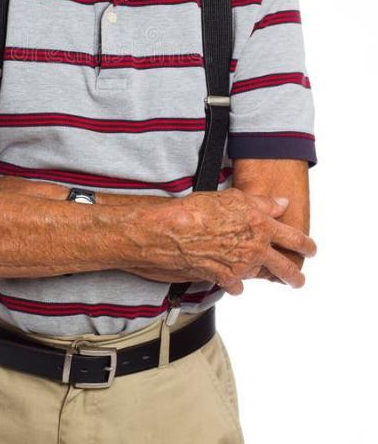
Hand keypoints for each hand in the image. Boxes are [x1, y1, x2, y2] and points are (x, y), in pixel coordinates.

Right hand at [128, 188, 316, 293]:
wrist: (172, 231)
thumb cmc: (198, 210)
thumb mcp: (232, 197)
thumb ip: (261, 202)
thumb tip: (280, 203)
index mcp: (260, 225)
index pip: (294, 238)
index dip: (307, 245)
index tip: (311, 249)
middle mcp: (255, 248)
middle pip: (285, 268)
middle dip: (295, 276)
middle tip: (298, 280)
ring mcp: (241, 266)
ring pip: (260, 275)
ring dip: (262, 274)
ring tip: (262, 274)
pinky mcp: (225, 279)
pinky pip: (237, 285)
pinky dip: (235, 282)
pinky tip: (231, 277)